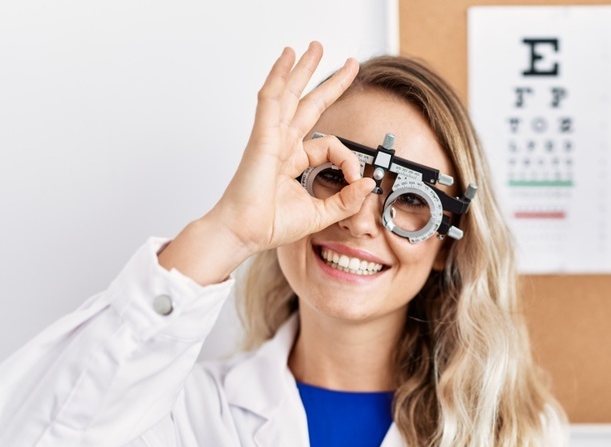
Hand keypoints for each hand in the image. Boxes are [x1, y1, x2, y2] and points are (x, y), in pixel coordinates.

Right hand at [206, 41, 374, 257]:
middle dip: (328, 82)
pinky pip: (270, 101)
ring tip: (312, 48)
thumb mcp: (320, 214)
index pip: (330, 146)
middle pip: (308, 104)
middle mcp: (281, 144)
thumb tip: (367, 185)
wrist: (243, 234)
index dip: (349, 160)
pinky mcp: (262, 138)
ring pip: (289, 94)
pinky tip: (285, 59)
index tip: (358, 179)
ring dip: (301, 69)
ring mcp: (270, 138)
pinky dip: (278, 77)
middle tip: (347, 63)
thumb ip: (346, 200)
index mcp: (293, 160)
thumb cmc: (268, 224)